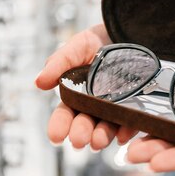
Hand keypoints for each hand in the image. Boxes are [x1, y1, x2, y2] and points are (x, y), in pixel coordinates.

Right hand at [35, 24, 138, 149]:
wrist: (126, 33)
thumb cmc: (96, 42)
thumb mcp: (76, 48)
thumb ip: (58, 63)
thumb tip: (38, 82)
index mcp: (76, 96)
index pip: (65, 115)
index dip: (59, 126)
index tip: (56, 137)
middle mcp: (94, 107)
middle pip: (85, 125)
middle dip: (80, 133)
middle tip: (78, 141)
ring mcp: (115, 109)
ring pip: (106, 128)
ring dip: (101, 137)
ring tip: (98, 142)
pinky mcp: (136, 108)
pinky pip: (131, 123)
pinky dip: (127, 131)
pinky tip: (123, 135)